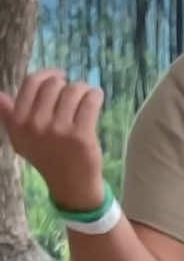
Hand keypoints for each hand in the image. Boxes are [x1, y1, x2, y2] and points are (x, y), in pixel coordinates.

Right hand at [0, 69, 106, 210]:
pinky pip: (90, 101)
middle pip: (54, 85)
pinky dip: (95, 95)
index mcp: (18, 122)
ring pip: (73, 90)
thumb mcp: (21, 139)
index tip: (60, 77)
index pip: (31, 83)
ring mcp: (58, 130)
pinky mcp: (81, 135)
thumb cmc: (47, 157)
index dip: (48, 75)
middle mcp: (35, 125)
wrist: (71, 185)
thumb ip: (9, 116)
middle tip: (74, 95)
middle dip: (67, 85)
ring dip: (83, 89)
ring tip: (86, 97)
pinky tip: (96, 97)